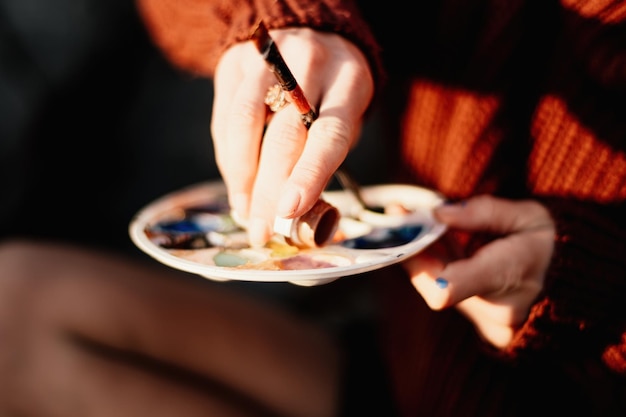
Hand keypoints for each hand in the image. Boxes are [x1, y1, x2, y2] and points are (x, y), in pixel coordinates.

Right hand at [211, 27, 373, 245]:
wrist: (309, 31)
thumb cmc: (334, 91)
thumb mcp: (347, 116)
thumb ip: (327, 156)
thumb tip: (297, 212)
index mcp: (349, 83)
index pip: (329, 134)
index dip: (309, 175)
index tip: (289, 211)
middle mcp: (309, 65)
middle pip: (284, 136)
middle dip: (268, 191)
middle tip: (261, 230)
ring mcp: (268, 60)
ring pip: (244, 123)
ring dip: (240, 177)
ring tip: (244, 211)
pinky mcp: (237, 63)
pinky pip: (225, 118)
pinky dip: (229, 158)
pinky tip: (237, 184)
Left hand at [402, 195, 555, 347]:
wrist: (576, 280)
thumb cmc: (553, 243)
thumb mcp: (528, 215)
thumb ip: (482, 213)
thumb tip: (438, 213)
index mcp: (510, 276)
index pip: (447, 288)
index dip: (417, 263)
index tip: (410, 228)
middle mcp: (496, 308)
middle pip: (434, 286)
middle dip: (413, 250)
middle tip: (402, 216)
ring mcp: (487, 319)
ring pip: (437, 287)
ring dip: (421, 255)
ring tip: (413, 220)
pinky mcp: (480, 319)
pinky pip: (447, 291)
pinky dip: (435, 265)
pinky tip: (430, 238)